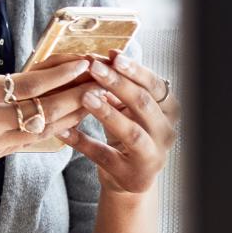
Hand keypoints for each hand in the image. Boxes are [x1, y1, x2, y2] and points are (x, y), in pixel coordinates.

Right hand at [0, 58, 93, 182]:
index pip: (29, 84)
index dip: (61, 74)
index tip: (83, 62)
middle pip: (45, 109)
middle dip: (77, 94)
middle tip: (102, 82)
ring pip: (41, 129)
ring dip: (68, 115)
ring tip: (91, 102)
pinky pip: (23, 143)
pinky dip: (45, 132)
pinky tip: (61, 124)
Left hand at [62, 49, 179, 193]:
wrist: (129, 178)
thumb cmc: (128, 132)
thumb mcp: (130, 108)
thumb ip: (121, 87)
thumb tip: (103, 58)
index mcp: (168, 112)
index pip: (156, 86)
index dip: (135, 69)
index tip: (113, 54)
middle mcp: (166, 133)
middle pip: (144, 104)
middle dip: (119, 84)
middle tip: (94, 67)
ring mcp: (151, 157)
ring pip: (131, 132)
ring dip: (107, 112)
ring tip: (84, 96)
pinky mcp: (130, 175)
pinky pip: (104, 156)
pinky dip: (82, 142)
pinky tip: (63, 130)